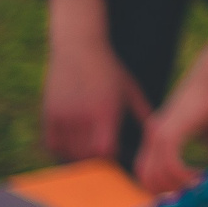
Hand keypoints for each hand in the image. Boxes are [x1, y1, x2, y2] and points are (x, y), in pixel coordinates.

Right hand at [42, 0, 148, 163]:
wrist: (78, 47)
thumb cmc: (109, 69)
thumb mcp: (130, 89)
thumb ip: (143, 113)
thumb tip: (158, 134)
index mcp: (105, 111)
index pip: (105, 151)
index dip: (111, 157)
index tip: (118, 153)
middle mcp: (82, 116)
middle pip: (86, 155)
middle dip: (97, 159)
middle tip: (105, 155)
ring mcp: (63, 116)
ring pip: (69, 152)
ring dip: (80, 155)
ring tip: (91, 147)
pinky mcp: (49, 114)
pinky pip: (52, 144)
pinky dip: (62, 148)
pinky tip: (74, 142)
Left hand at [134, 81, 207, 193]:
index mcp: (157, 137)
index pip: (145, 171)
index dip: (159, 186)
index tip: (179, 192)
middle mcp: (153, 137)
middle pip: (146, 177)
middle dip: (166, 191)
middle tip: (187, 194)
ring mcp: (158, 135)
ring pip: (157, 174)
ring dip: (177, 185)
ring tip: (196, 185)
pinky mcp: (170, 133)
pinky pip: (169, 164)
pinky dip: (182, 175)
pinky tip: (197, 176)